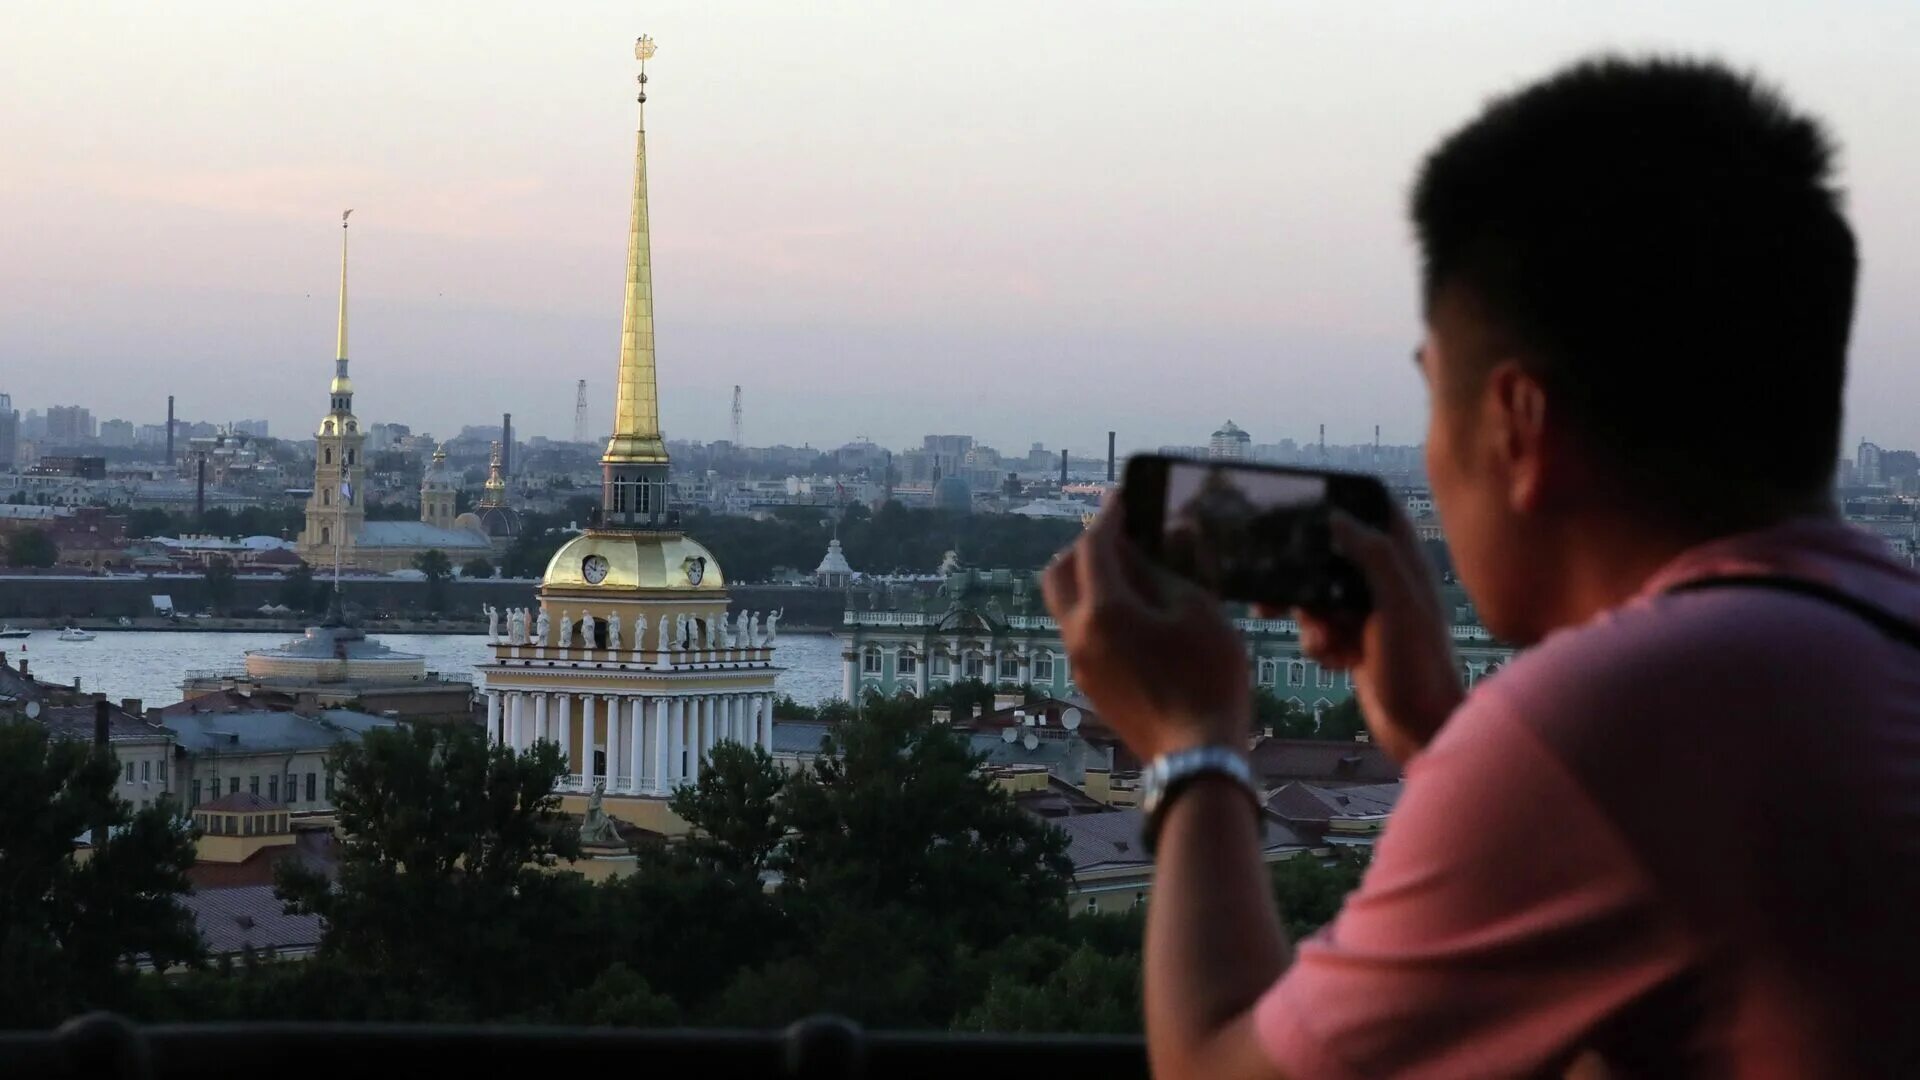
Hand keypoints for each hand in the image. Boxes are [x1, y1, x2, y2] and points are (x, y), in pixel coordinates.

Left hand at [1044, 500, 1248, 761]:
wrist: (1197, 758)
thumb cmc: (1207, 680)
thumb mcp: (1199, 611)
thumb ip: (1173, 567)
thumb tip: (1169, 533)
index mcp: (1103, 610)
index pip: (1093, 546)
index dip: (1109, 515)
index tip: (1123, 498)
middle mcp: (1078, 634)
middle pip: (1059, 573)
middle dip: (1084, 546)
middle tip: (1118, 535)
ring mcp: (1079, 663)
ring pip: (1066, 606)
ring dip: (1087, 581)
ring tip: (1130, 572)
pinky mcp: (1091, 685)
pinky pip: (1081, 633)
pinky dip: (1097, 611)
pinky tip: (1134, 614)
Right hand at [1291, 508, 1461, 761]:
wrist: (1423, 731)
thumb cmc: (1418, 666)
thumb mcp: (1398, 605)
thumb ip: (1374, 555)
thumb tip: (1335, 515)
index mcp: (1404, 561)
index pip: (1375, 508)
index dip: (1343, 499)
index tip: (1304, 499)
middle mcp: (1387, 580)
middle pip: (1332, 553)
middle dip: (1303, 574)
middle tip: (1271, 588)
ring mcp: (1370, 612)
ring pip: (1318, 595)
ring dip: (1311, 619)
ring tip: (1323, 642)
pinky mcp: (1356, 642)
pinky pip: (1320, 630)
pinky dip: (1320, 645)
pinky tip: (1337, 663)